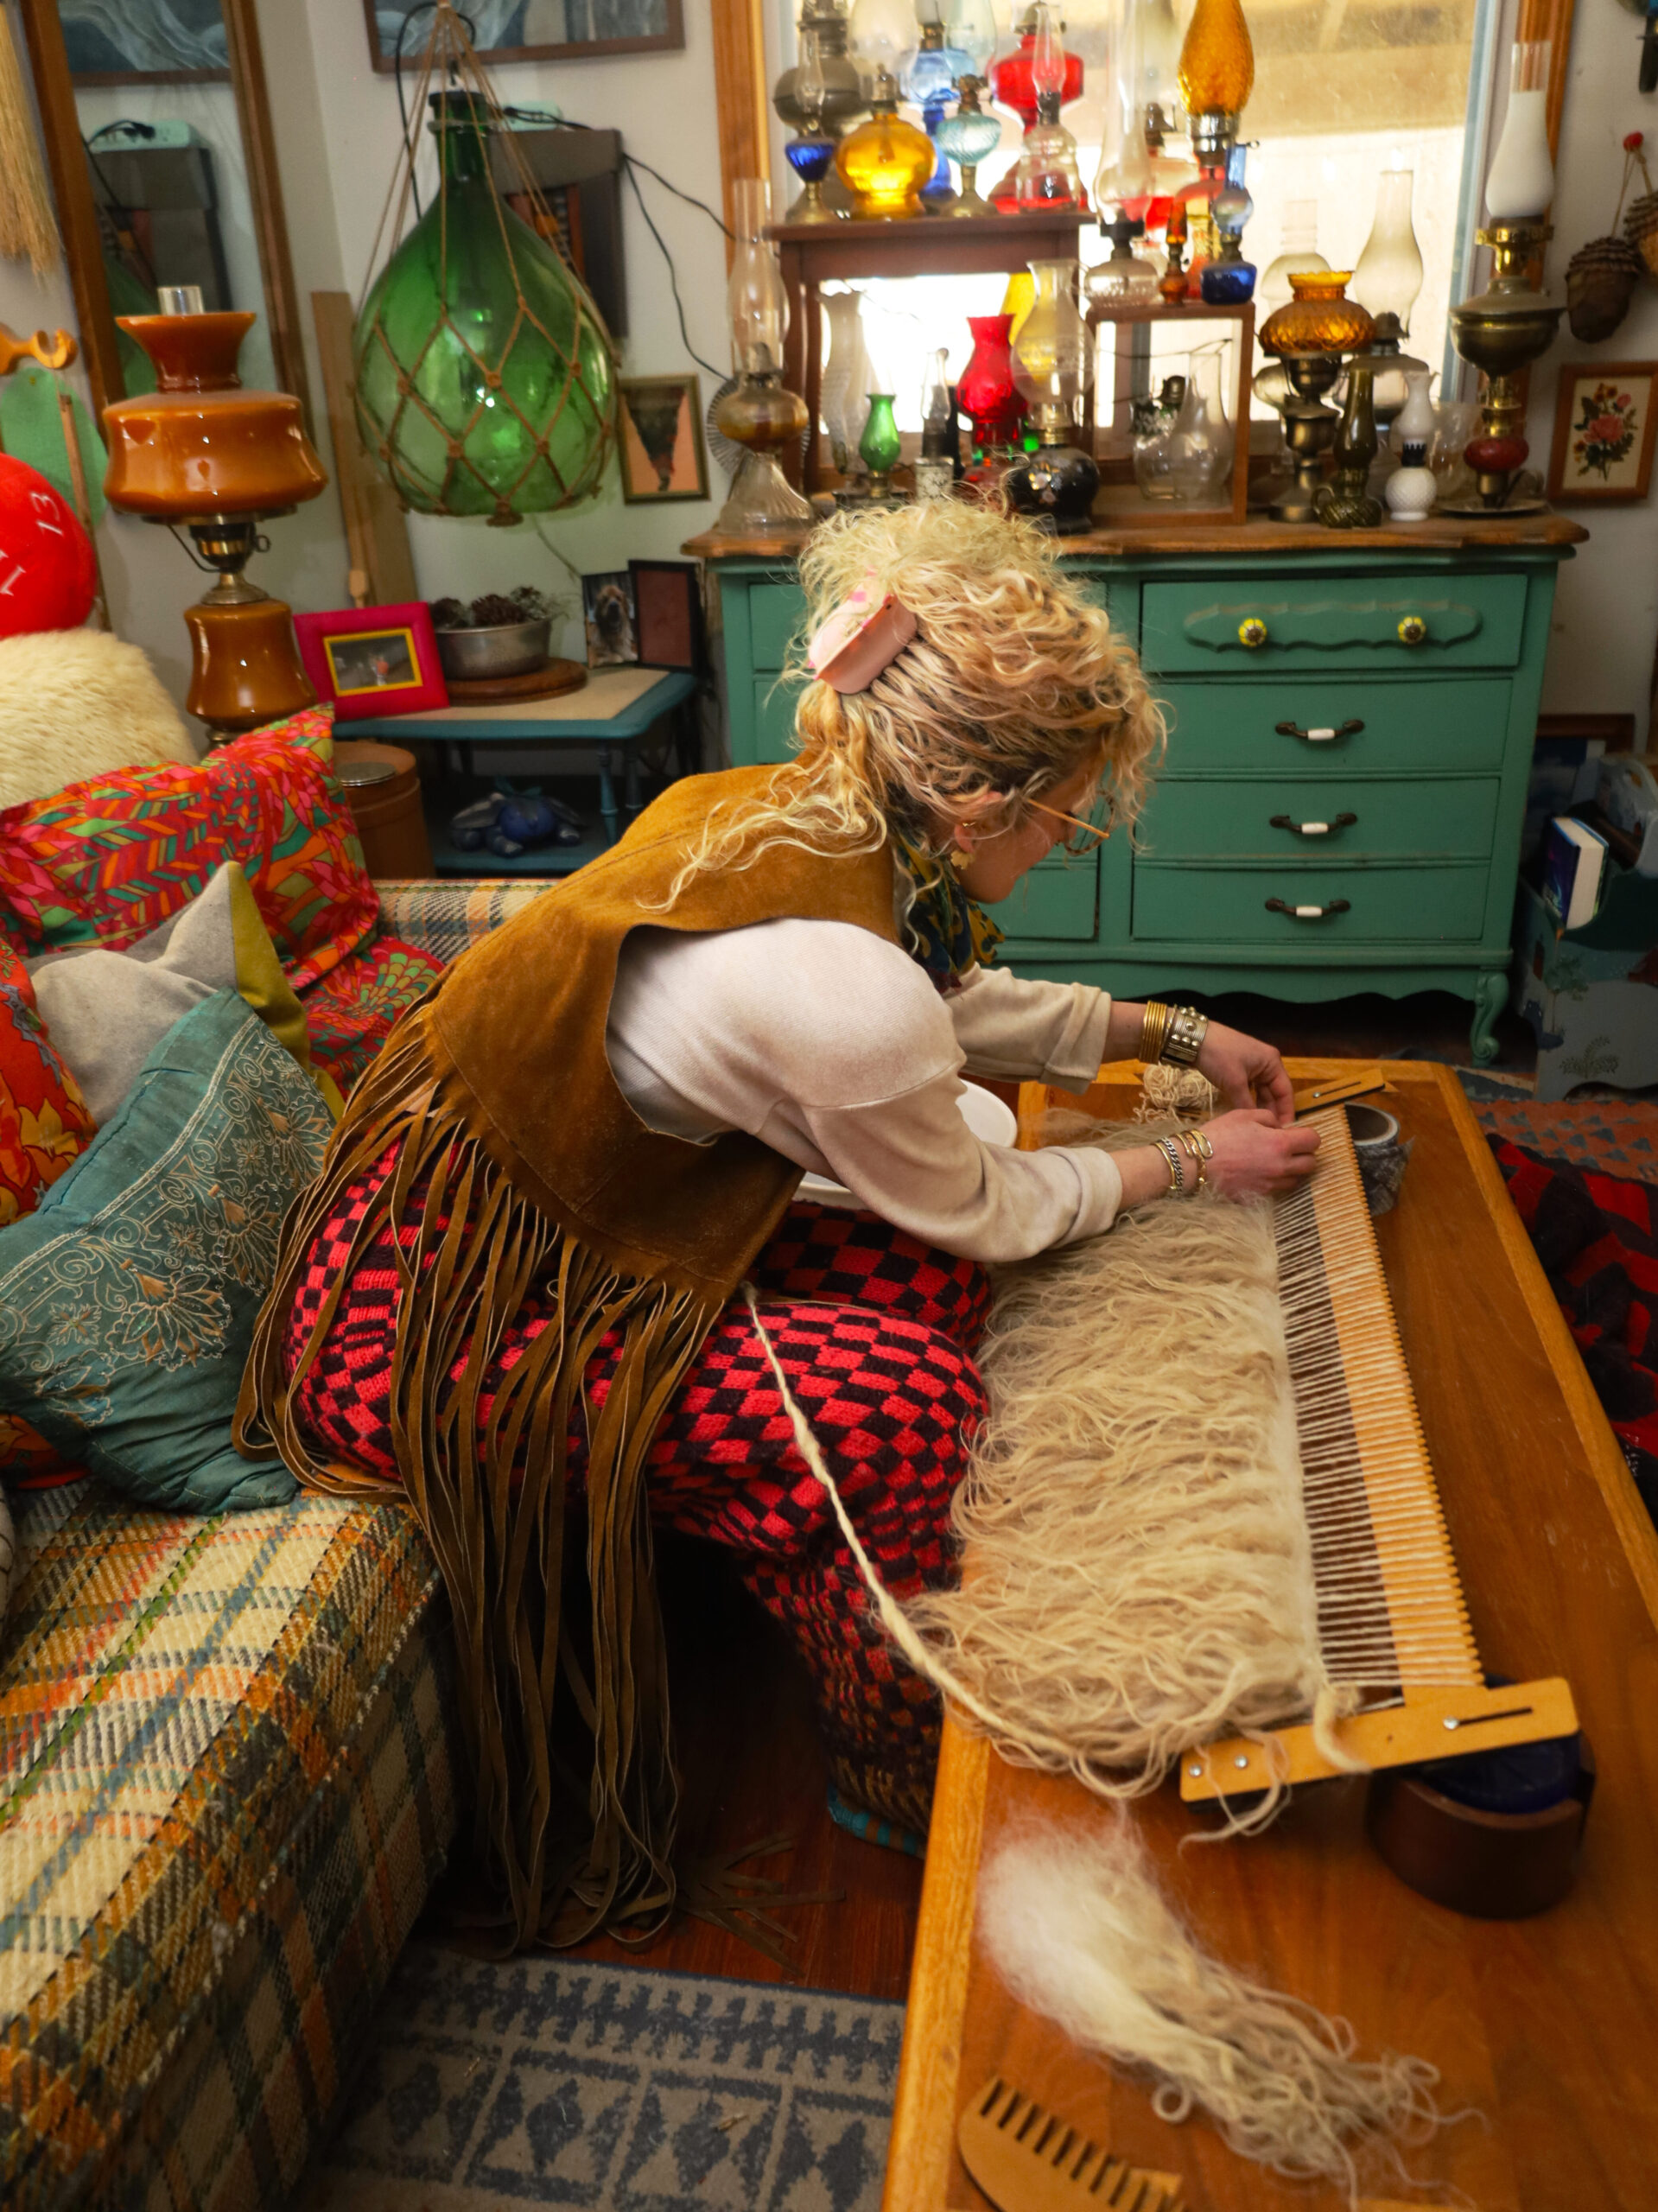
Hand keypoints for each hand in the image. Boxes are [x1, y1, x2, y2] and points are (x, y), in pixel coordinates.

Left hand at [1196, 1023, 1294, 1124]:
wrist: (1194, 1039)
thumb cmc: (1219, 1056)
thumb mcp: (1234, 1082)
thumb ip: (1247, 1105)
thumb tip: (1256, 1124)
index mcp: (1272, 1062)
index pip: (1285, 1092)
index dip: (1286, 1112)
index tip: (1285, 1131)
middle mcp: (1266, 1064)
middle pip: (1274, 1092)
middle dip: (1273, 1112)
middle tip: (1272, 1134)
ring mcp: (1253, 1066)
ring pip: (1261, 1092)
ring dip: (1260, 1107)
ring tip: (1260, 1129)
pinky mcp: (1239, 1070)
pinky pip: (1249, 1089)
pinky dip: (1249, 1101)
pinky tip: (1247, 1115)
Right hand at [1201, 1108, 1319, 1200]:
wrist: (1195, 1163)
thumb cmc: (1219, 1135)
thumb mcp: (1245, 1115)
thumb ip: (1270, 1119)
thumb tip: (1281, 1129)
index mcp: (1280, 1144)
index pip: (1313, 1141)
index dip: (1308, 1135)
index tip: (1298, 1135)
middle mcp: (1280, 1168)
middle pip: (1310, 1164)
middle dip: (1304, 1154)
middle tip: (1290, 1149)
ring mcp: (1270, 1185)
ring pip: (1296, 1180)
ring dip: (1292, 1170)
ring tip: (1275, 1162)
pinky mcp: (1258, 1197)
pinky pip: (1276, 1191)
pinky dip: (1274, 1182)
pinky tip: (1260, 1173)